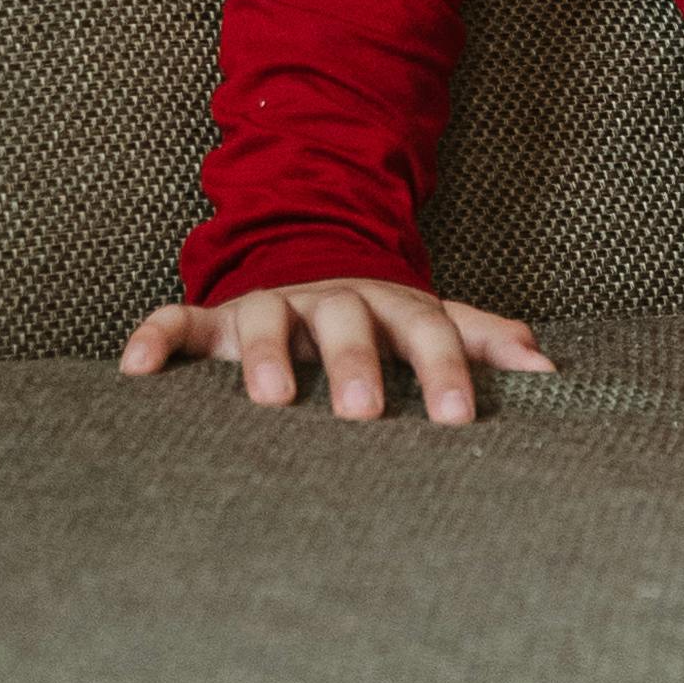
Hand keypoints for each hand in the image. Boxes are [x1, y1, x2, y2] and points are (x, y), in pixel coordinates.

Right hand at [117, 279, 554, 427]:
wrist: (308, 263)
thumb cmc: (382, 320)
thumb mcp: (432, 321)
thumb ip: (482, 340)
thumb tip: (549, 365)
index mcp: (391, 304)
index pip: (427, 331)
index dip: (443, 372)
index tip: (459, 419)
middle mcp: (329, 300)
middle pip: (346, 324)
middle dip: (354, 365)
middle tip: (363, 414)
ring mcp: (267, 306)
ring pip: (264, 320)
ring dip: (265, 354)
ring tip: (270, 399)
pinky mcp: (211, 319)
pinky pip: (176, 322)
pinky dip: (153, 338)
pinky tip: (134, 371)